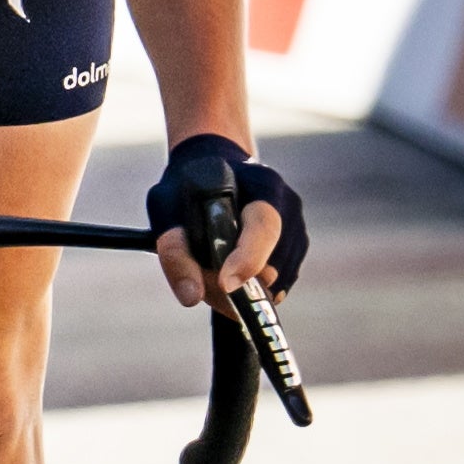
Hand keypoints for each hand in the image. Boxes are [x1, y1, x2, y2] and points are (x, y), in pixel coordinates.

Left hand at [144, 135, 308, 308]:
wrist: (210, 167)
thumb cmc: (187, 187)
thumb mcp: (167, 208)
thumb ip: (175, 251)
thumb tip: (191, 296)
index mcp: (262, 185)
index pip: (265, 227)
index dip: (247, 260)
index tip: (226, 284)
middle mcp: (288, 206)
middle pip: (272, 266)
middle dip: (237, 283)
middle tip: (203, 276)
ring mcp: (296, 229)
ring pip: (276, 283)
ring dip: (244, 289)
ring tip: (213, 268)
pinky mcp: (295, 250)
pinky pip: (278, 285)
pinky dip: (254, 289)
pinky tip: (230, 269)